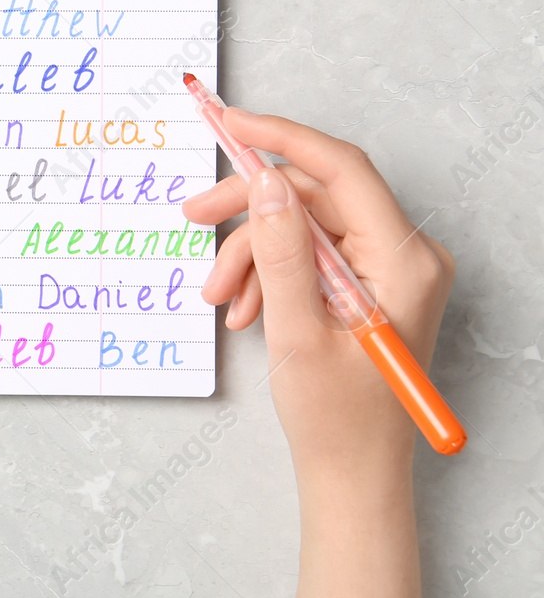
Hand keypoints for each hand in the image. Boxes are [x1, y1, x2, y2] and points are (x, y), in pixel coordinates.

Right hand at [182, 109, 455, 481]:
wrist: (351, 474)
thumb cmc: (336, 419)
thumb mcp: (296, 331)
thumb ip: (281, 252)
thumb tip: (266, 185)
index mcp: (404, 261)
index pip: (343, 170)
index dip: (282, 138)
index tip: (232, 123)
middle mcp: (403, 256)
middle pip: (315, 197)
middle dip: (250, 214)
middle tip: (193, 220)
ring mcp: (385, 269)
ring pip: (301, 226)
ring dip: (251, 254)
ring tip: (222, 298)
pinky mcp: (365, 284)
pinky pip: (306, 254)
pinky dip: (267, 274)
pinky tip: (247, 310)